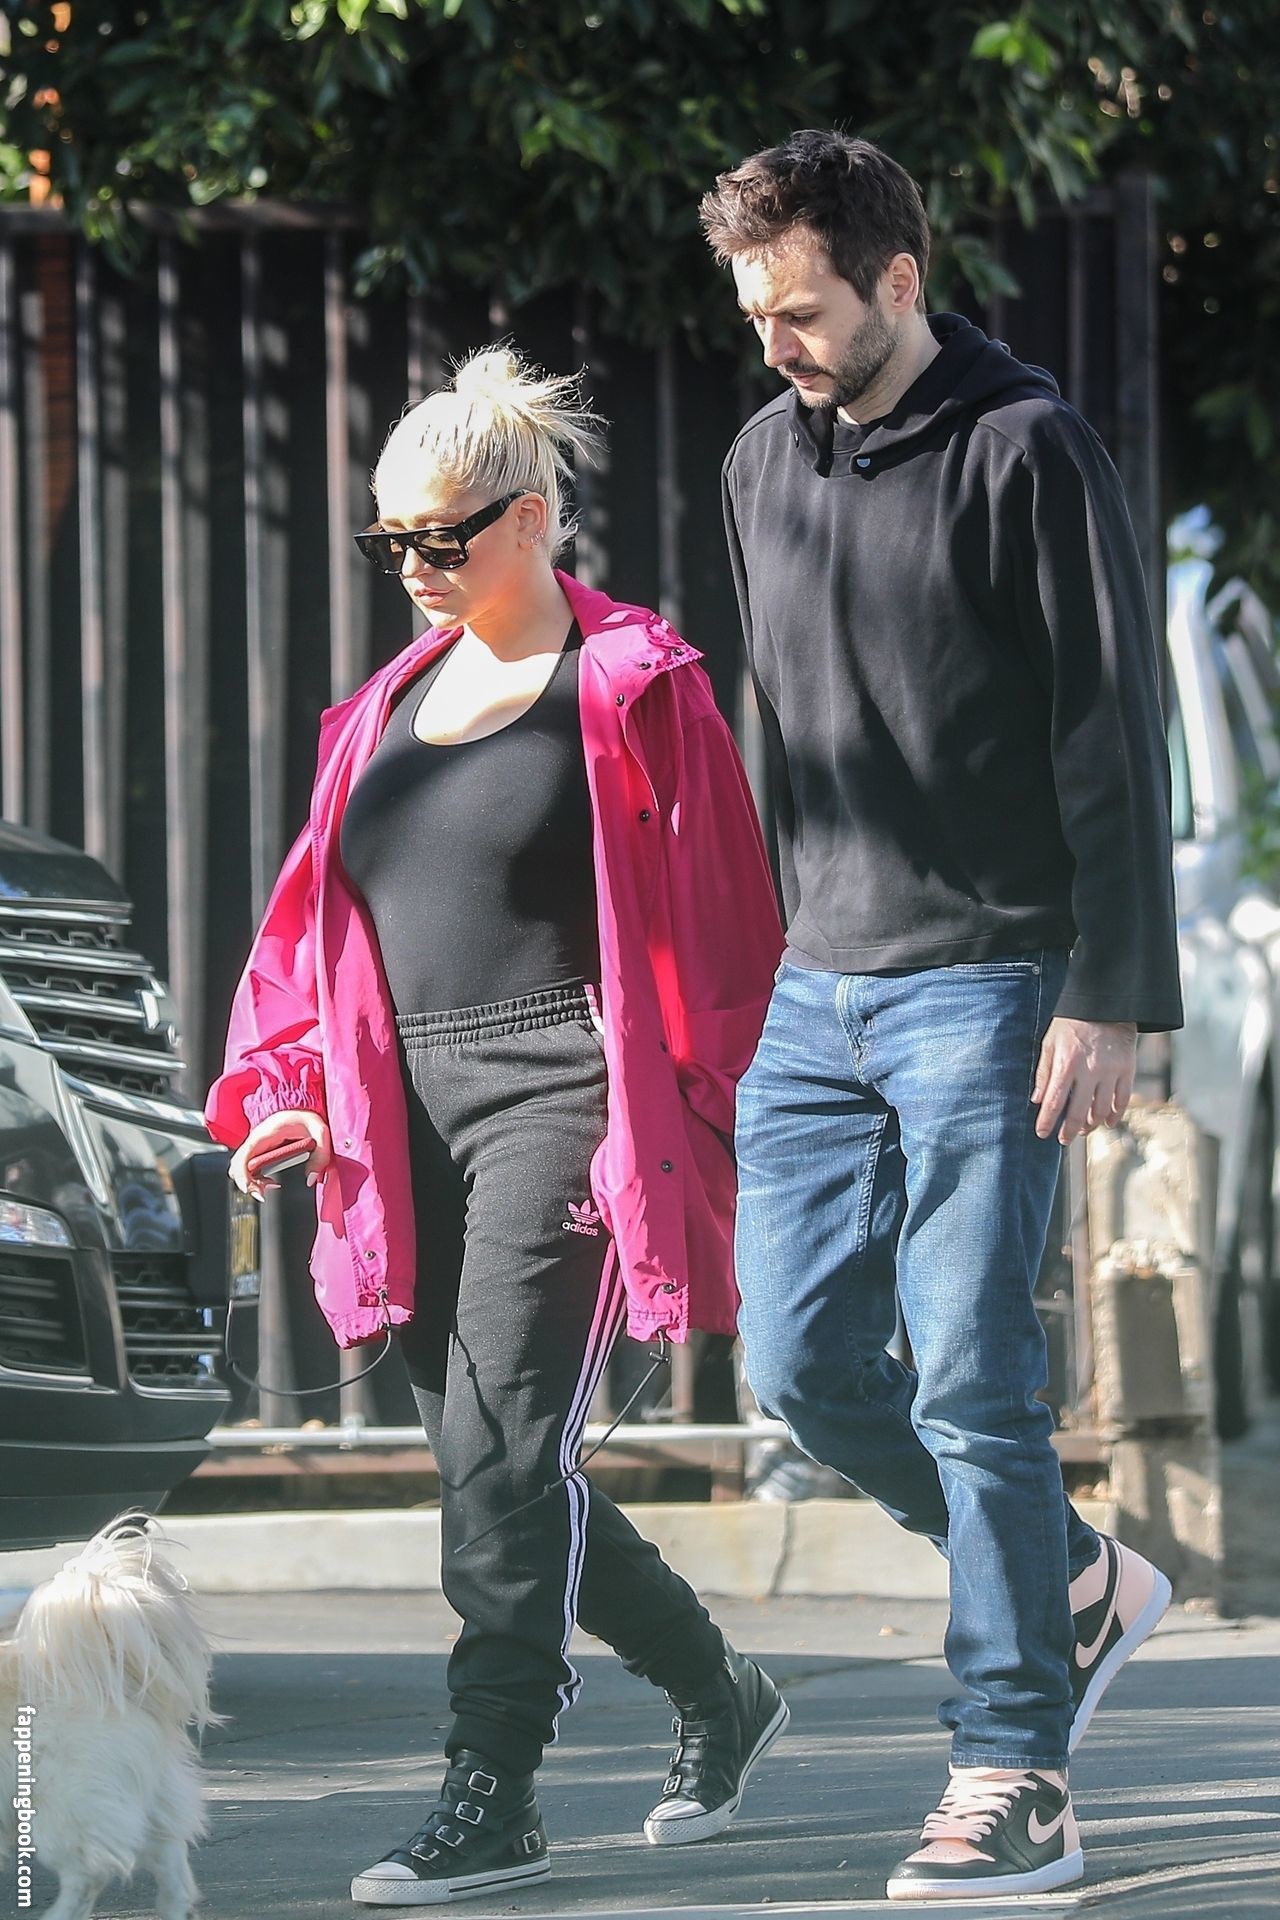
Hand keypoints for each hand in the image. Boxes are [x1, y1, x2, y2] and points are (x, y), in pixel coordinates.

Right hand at [229, 1110, 331, 1201]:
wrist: (301, 1108)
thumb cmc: (307, 1117)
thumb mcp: (320, 1132)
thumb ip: (320, 1155)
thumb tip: (310, 1178)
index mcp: (265, 1134)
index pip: (244, 1155)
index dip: (243, 1175)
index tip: (251, 1188)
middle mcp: (256, 1141)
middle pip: (237, 1166)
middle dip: (248, 1184)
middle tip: (265, 1193)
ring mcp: (256, 1147)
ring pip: (240, 1169)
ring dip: (251, 1182)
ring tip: (270, 1186)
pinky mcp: (259, 1152)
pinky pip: (248, 1167)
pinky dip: (255, 1178)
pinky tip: (270, 1182)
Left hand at [1031, 1018, 1136, 1144]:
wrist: (1105, 1004)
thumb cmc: (1071, 1024)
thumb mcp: (1050, 1043)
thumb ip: (1044, 1072)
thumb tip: (1036, 1100)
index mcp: (1066, 1063)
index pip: (1053, 1101)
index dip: (1047, 1121)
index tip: (1042, 1133)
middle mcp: (1089, 1070)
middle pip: (1078, 1112)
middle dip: (1069, 1131)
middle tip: (1064, 1139)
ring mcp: (1111, 1071)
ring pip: (1101, 1110)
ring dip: (1091, 1125)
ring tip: (1084, 1129)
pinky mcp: (1128, 1070)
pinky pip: (1122, 1100)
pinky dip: (1115, 1115)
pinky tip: (1107, 1122)